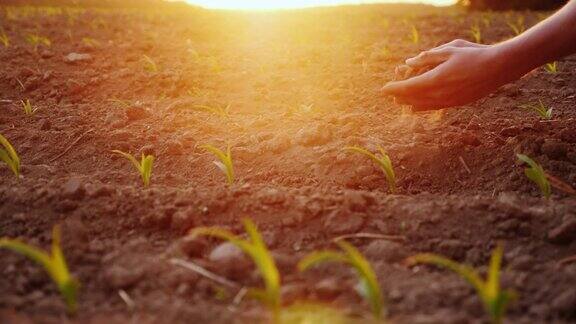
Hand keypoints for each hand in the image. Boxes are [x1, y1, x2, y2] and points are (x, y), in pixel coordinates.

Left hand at [383, 39, 517, 110]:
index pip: (407, 88)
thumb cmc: (473, 54)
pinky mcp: (456, 104)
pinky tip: (416, 105)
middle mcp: (440, 94)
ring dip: (409, 102)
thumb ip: (427, 57)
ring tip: (400, 100)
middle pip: (412, 99)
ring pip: (422, 106)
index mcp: (436, 80)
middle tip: (390, 92)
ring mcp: (448, 101)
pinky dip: (422, 106)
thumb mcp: (448, 50)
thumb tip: (409, 63)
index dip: (393, 89)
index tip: (383, 89)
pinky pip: (433, 108)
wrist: (499, 68)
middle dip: (399, 96)